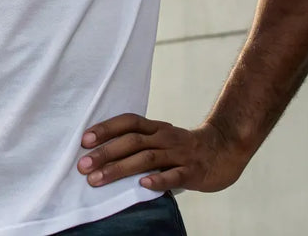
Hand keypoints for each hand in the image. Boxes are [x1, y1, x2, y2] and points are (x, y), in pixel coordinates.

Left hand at [77, 114, 249, 192]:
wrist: (225, 150)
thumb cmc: (184, 147)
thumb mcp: (161, 138)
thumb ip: (138, 143)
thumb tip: (100, 154)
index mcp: (156, 128)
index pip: (128, 122)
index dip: (106, 129)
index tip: (84, 140)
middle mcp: (166, 138)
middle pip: (132, 141)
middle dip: (105, 153)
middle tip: (83, 166)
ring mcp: (180, 154)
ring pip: (147, 158)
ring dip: (120, 169)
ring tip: (98, 179)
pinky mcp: (193, 171)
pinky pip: (175, 175)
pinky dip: (158, 180)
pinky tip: (142, 185)